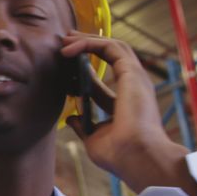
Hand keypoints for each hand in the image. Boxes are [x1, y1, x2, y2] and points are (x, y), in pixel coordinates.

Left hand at [59, 32, 187, 191]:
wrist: (136, 157)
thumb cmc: (119, 154)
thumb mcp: (94, 138)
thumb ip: (83, 126)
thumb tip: (71, 117)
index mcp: (125, 104)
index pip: (98, 84)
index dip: (79, 75)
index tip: (60, 72)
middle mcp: (133, 88)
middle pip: (110, 57)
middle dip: (86, 46)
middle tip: (64, 41)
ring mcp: (135, 78)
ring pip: (113, 46)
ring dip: (87, 40)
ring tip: (64, 38)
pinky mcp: (132, 72)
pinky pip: (110, 47)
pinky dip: (89, 44)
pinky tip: (69, 49)